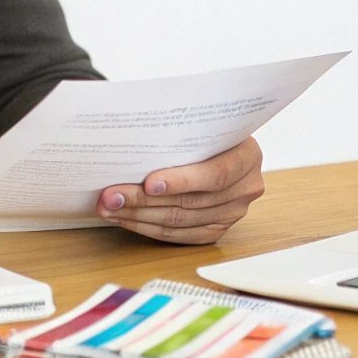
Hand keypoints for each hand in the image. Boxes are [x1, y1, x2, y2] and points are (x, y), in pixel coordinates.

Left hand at [95, 137, 263, 243]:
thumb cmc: (205, 128)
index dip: (182, 181)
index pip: (216, 174)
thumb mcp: (203, 120)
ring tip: (109, 207)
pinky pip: (179, 236)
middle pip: (191, 202)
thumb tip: (135, 129)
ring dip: (139, 215)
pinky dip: (148, 228)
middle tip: (111, 195)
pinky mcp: (216, 230)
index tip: (148, 182)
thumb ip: (181, 128)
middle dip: (145, 200)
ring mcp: (233, 213)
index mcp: (248, 156)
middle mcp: (246, 188)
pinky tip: (125, 218)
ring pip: (180, 222)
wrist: (219, 143)